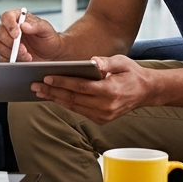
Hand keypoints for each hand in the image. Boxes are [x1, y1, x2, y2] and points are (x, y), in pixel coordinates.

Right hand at [0, 9, 62, 61]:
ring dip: (11, 52)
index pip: (7, 16)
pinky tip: (23, 59)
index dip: (9, 25)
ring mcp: (7, 42)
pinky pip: (1, 57)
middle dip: (11, 42)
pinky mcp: (7, 54)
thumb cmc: (48, 38)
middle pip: (0, 32)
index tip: (17, 34)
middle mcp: (10, 29)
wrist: (52, 54)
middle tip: (23, 48)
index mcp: (19, 18)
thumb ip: (36, 26)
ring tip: (26, 55)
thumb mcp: (46, 29)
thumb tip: (24, 26)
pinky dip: (11, 60)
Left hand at [33, 55, 152, 123]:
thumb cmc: (132, 73)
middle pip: (74, 99)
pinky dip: (67, 103)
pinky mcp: (102, 119)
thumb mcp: (122, 62)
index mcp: (111, 91)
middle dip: (53, 92)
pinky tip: (55, 96)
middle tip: (35, 85)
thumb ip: (107, 62)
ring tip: (40, 91)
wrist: (146, 92)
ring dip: (56, 99)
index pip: (81, 87)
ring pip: (74, 107)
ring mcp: (104, 115)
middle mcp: (106, 106)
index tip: (47, 78)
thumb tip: (93, 62)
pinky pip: (80, 111)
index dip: (62, 82)